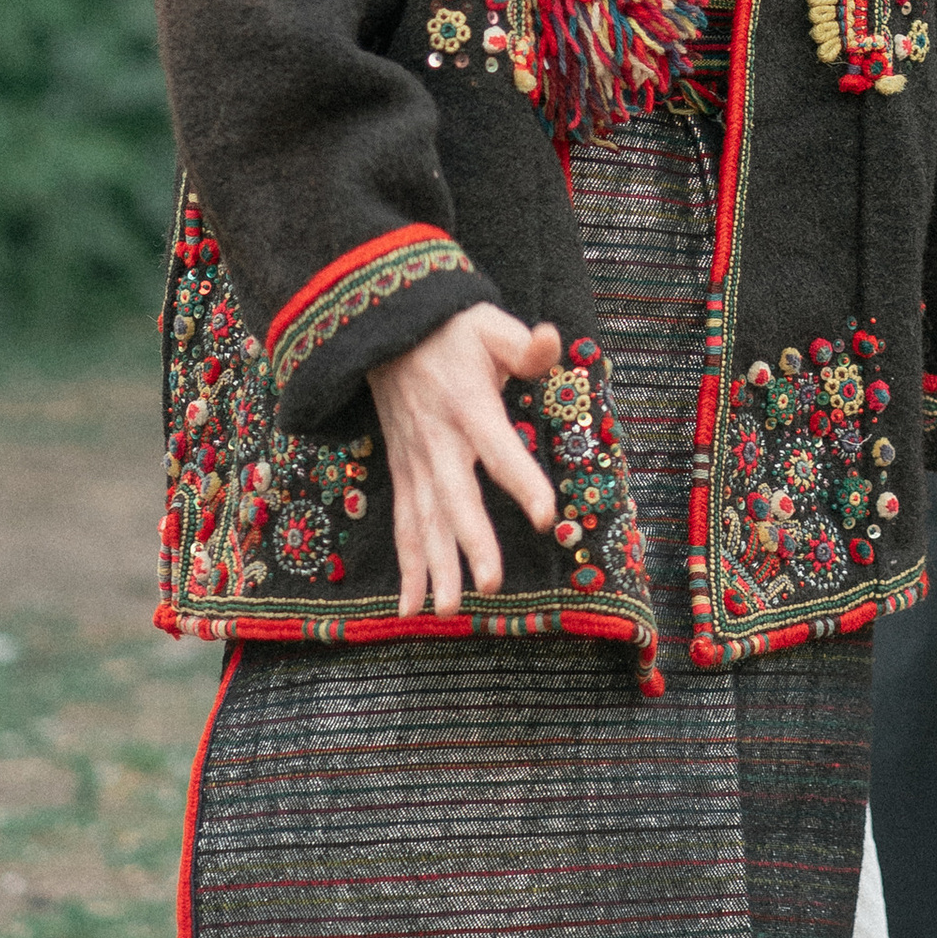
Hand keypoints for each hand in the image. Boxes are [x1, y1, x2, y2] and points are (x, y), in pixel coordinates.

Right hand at [369, 305, 561, 616]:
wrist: (385, 329)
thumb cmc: (451, 330)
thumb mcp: (490, 326)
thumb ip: (523, 345)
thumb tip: (551, 341)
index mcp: (469, 406)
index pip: (499, 448)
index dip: (523, 481)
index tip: (546, 517)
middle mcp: (439, 440)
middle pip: (456, 497)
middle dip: (471, 542)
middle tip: (490, 584)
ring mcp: (416, 461)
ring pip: (425, 520)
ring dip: (435, 567)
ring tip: (449, 611)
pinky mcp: (403, 472)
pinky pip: (404, 523)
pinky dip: (406, 566)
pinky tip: (411, 607)